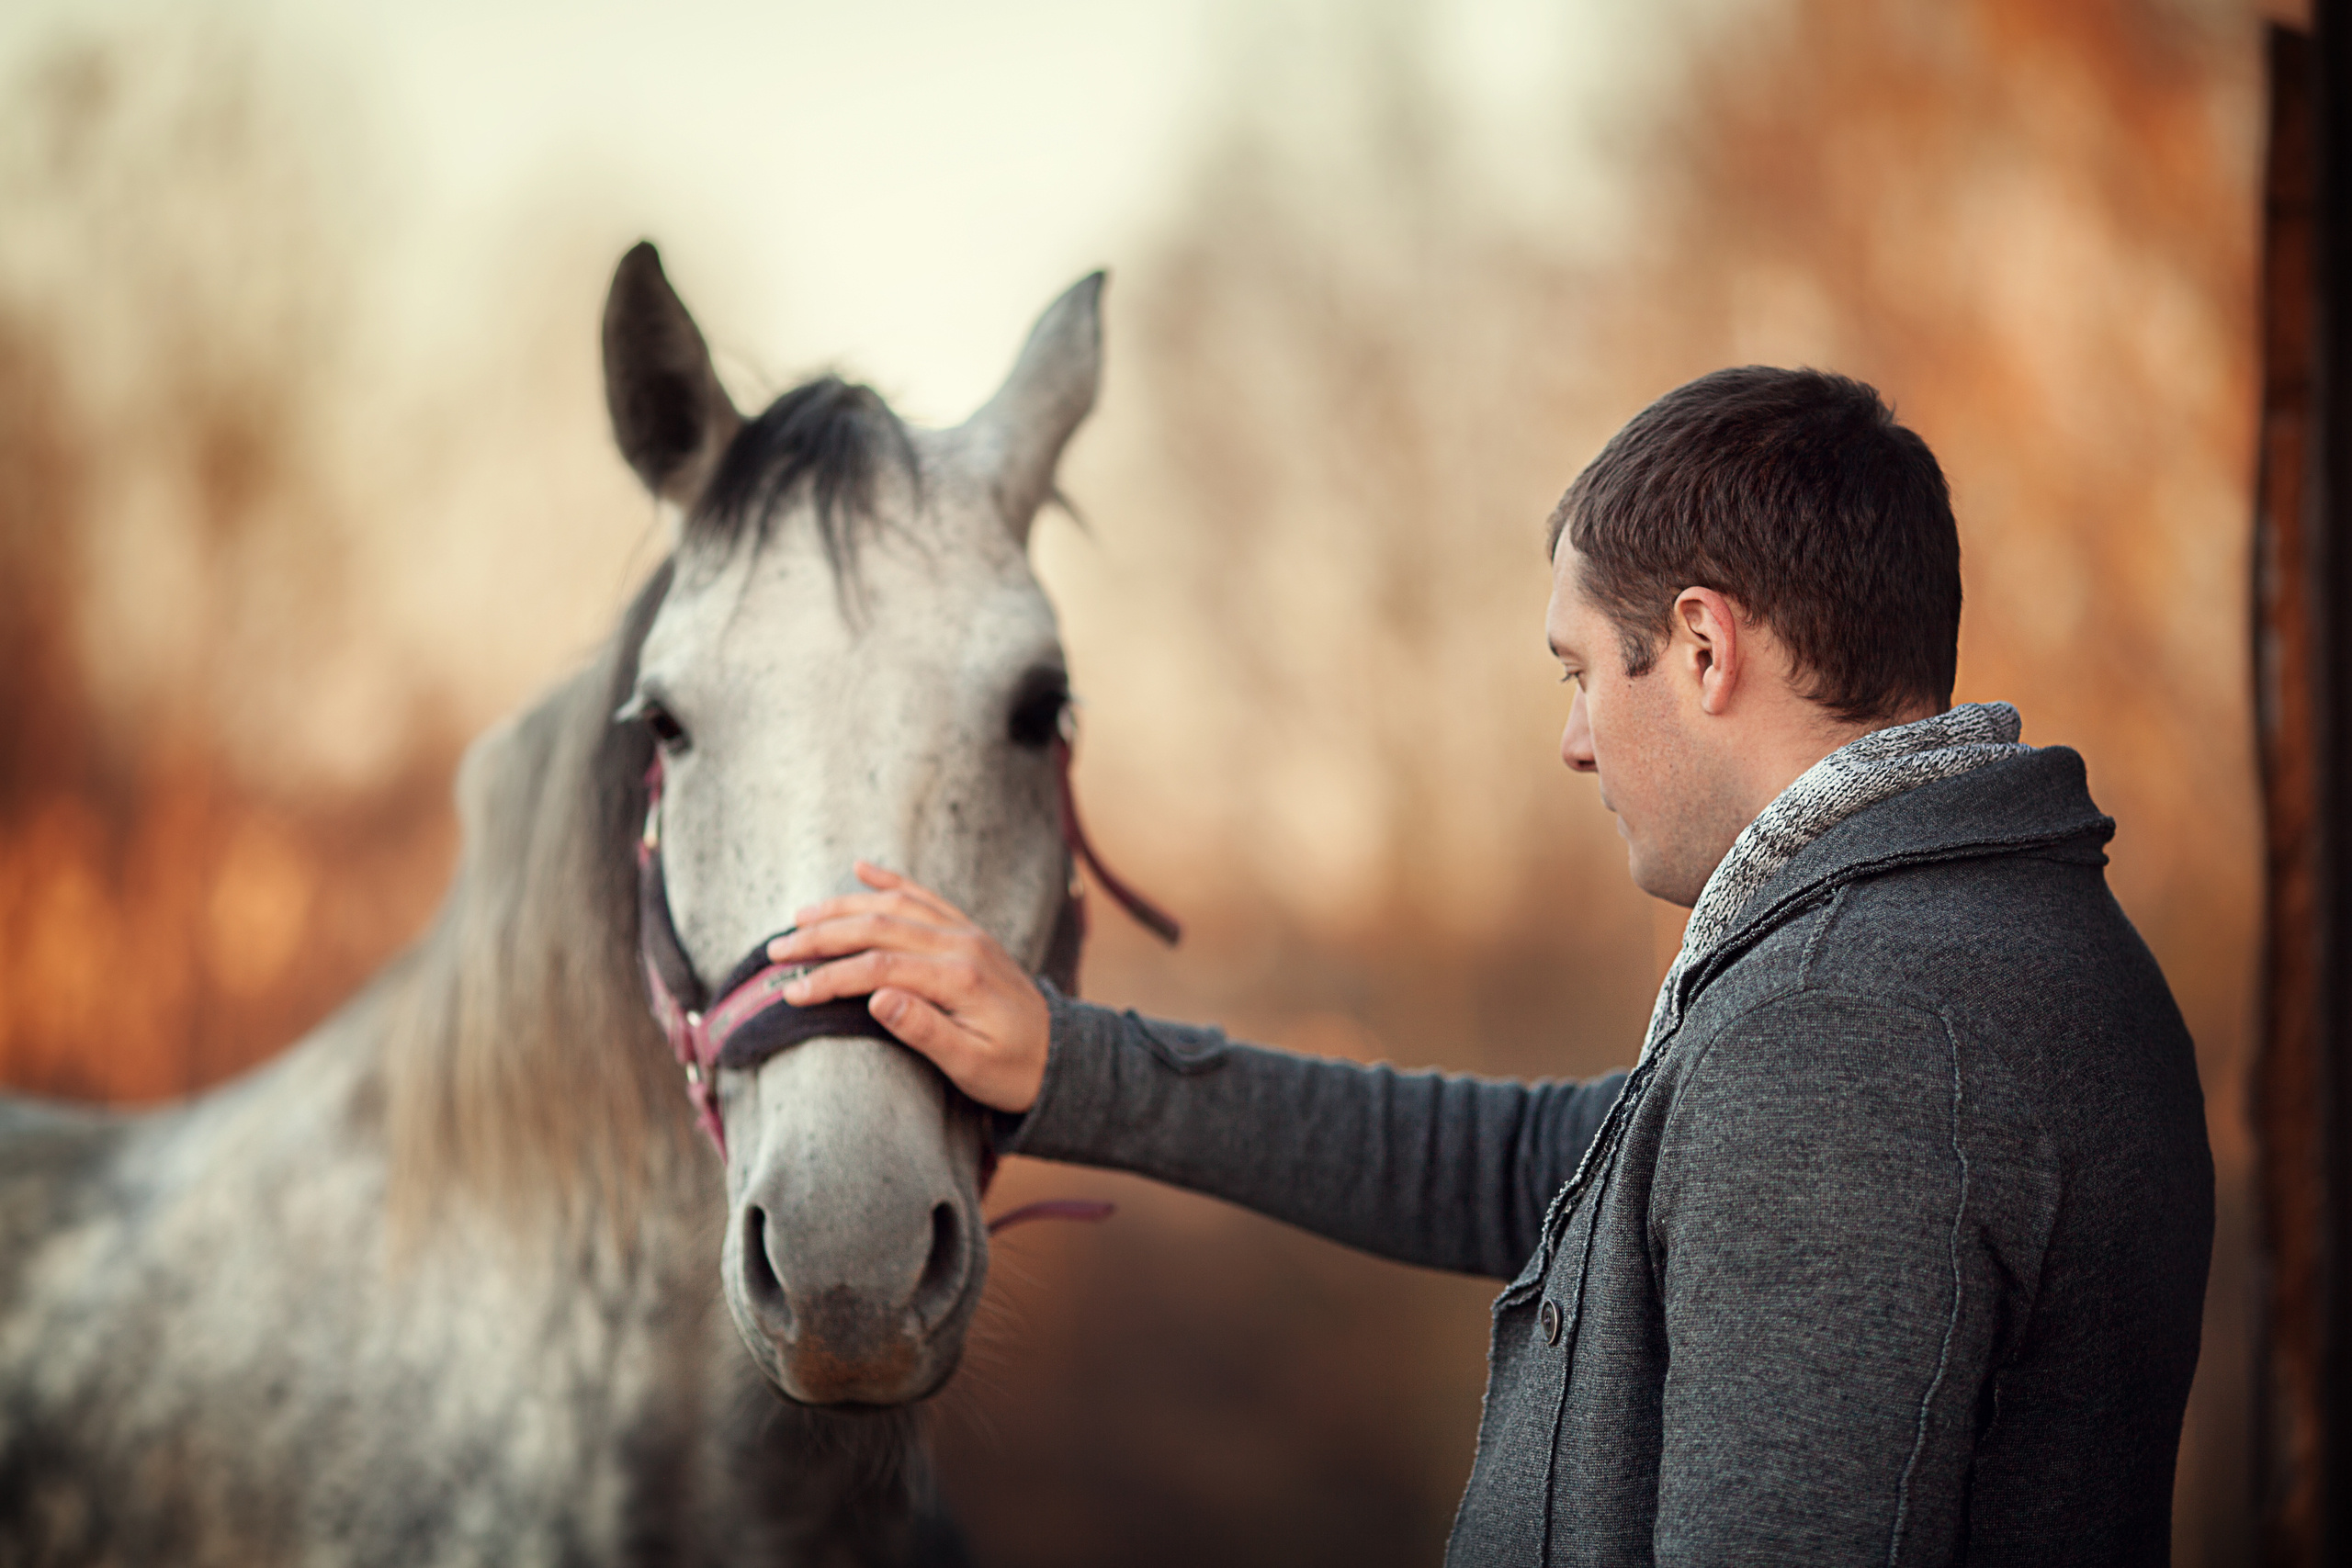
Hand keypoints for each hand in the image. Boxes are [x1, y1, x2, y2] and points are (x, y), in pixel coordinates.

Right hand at [770, 863, 1049, 1113]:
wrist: (1064, 1057)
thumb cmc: (1014, 1071)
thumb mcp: (971, 1066)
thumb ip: (925, 1030)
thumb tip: (877, 998)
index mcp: (959, 979)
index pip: (878, 968)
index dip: (829, 978)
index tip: (790, 993)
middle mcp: (961, 945)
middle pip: (879, 927)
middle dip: (822, 936)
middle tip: (776, 951)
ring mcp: (966, 934)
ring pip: (896, 905)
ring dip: (845, 907)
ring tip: (799, 918)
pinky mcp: (969, 933)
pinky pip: (925, 897)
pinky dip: (890, 881)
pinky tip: (860, 869)